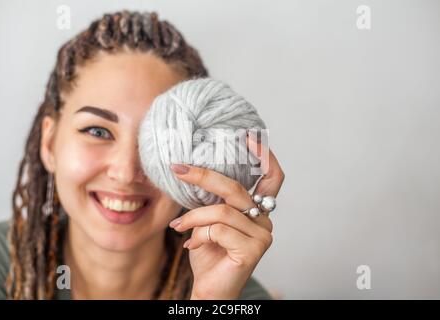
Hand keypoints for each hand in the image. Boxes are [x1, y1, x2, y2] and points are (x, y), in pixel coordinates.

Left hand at [169, 135, 284, 298]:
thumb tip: (191, 169)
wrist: (209, 288)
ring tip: (178, 226)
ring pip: (222, 211)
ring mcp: (262, 235)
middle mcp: (264, 220)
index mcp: (256, 210)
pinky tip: (193, 246)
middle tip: (179, 169)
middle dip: (204, 176)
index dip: (264, 156)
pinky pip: (218, 229)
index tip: (248, 136)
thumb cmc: (209, 252)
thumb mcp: (208, 219)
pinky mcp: (252, 250)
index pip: (271, 178)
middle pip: (236, 188)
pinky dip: (198, 235)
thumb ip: (212, 199)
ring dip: (193, 217)